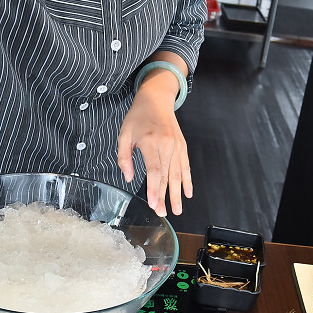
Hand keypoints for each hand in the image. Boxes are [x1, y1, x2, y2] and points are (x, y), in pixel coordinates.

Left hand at [118, 77, 191, 215]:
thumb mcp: (124, 135)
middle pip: (167, 176)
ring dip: (177, 193)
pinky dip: (187, 180)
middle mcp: (167, 145)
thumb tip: (129, 178)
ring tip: (177, 209)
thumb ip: (124, 158)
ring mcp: (177, 146)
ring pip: (178, 174)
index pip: (154, 171)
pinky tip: (188, 193)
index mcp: (151, 142)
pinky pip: (186, 166)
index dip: (154, 189)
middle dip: (165, 197)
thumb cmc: (138, 116)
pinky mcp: (182, 146)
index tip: (153, 204)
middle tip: (163, 213)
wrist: (156, 99)